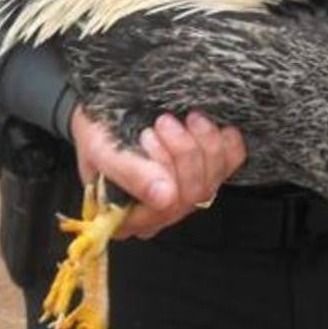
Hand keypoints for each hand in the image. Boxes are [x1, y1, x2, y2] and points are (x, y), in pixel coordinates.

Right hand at [70, 108, 245, 239]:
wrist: (102, 111)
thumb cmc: (96, 132)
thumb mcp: (99, 149)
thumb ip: (128, 173)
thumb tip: (164, 197)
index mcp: (129, 217)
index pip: (163, 210)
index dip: (164, 172)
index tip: (147, 135)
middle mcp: (160, 213)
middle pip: (192, 194)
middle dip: (183, 153)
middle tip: (163, 121)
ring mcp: (185, 195)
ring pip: (213, 181)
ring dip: (204, 144)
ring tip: (185, 118)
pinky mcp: (205, 172)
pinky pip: (231, 165)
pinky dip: (229, 145)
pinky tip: (218, 128)